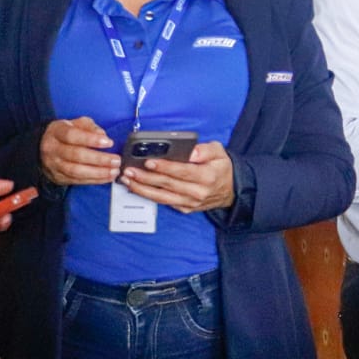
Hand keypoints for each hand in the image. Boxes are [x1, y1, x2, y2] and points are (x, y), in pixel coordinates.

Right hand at [39, 116, 120, 186]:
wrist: (44, 148)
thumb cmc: (65, 133)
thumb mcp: (76, 123)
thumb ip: (90, 127)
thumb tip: (102, 135)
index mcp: (56, 132)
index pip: (72, 136)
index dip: (91, 140)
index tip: (109, 143)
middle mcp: (52, 149)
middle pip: (76, 155)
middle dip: (99, 159)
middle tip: (116, 160)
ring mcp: (54, 165)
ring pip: (76, 171)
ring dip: (98, 173)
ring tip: (114, 171)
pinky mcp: (58, 177)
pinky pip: (77, 181)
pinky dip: (94, 180)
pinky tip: (107, 177)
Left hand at [120, 141, 234, 213]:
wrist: (230, 191)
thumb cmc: (221, 168)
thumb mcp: (219, 152)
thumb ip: (205, 150)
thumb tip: (190, 152)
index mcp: (207, 176)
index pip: (182, 171)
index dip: (164, 167)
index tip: (148, 161)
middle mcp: (198, 192)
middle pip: (168, 184)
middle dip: (146, 177)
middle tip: (129, 170)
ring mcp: (190, 203)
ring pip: (162, 197)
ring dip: (142, 189)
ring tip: (127, 180)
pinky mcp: (185, 209)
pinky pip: (164, 202)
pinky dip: (149, 196)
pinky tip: (137, 188)